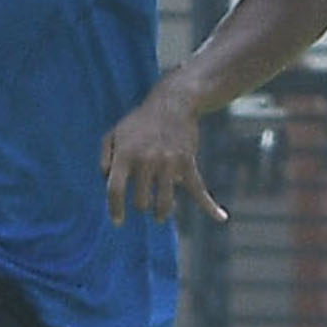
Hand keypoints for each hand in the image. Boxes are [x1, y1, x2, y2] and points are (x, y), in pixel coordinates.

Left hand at [97, 82, 226, 226]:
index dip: (115, 209)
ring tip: (159, 216)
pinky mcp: (187, 164)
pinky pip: (199, 190)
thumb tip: (105, 181)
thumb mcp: (114, 133)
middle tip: (143, 203)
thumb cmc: (140, 122)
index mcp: (125, 154)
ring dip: (161, 213)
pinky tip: (222, 217)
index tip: (118, 222)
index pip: (115, 189)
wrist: (172, 104)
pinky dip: (210, 206)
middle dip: (141, 205)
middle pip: (141, 200)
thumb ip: (105, 158)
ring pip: (165, 202)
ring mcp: (168, 164)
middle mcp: (146, 161)